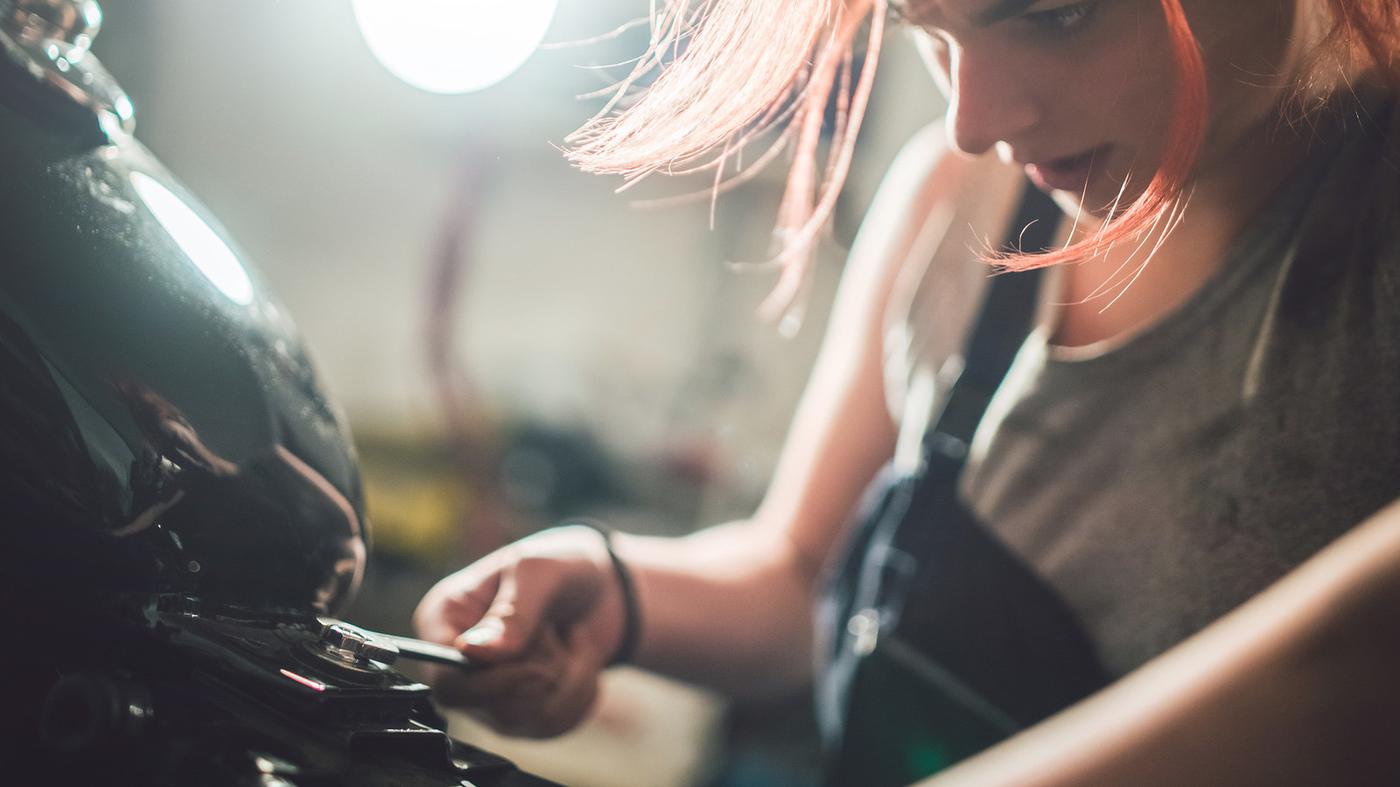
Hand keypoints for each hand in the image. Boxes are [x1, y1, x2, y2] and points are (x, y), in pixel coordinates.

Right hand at [412, 525, 626, 737]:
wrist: (601, 585)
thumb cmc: (558, 565)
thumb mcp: (536, 572)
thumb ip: (511, 614)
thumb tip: (475, 653)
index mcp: (444, 620)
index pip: (446, 681)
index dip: (491, 686)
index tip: (535, 669)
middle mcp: (460, 663)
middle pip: (492, 707)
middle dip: (542, 672)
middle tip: (556, 630)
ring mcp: (492, 693)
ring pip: (528, 720)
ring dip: (568, 680)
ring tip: (571, 639)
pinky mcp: (525, 712)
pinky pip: (555, 726)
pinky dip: (582, 693)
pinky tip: (580, 659)